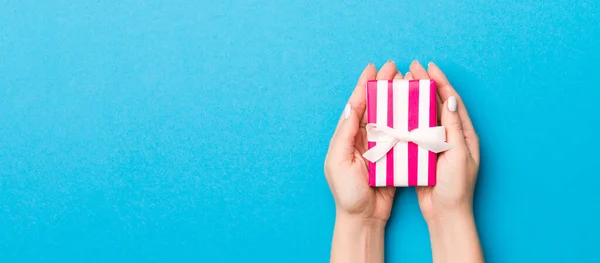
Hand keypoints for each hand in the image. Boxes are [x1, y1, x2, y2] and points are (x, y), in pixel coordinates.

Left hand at [325, 61, 400, 262]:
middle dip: (383, 86)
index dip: (364, 85)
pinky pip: (399, 134)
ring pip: (388, 116)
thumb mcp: (338, 162)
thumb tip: (350, 107)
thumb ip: (344, 135)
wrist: (362, 219)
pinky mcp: (391, 158)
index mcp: (347, 137)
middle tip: (395, 68)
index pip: (356, 105)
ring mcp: (377, 147)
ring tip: (407, 83)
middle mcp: (361, 139)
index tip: (373, 68)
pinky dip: (406, 121)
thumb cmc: (346, 194)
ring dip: (396, 99)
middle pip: (373, 106)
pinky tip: (415, 110)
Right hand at [405, 60, 482, 262]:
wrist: (446, 215)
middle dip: (426, 85)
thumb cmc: (456, 187)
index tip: (428, 67)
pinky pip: (416, 131)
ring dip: (414, 99)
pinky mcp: (425, 154)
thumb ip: (453, 128)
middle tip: (412, 69)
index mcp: (465, 134)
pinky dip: (407, 119)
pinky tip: (396, 111)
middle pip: (438, 104)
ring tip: (402, 84)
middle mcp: (452, 136)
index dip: (441, 82)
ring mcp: (438, 145)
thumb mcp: (458, 155)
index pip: (452, 101)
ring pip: (425, 115)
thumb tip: (450, 100)